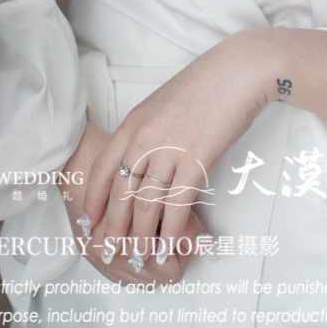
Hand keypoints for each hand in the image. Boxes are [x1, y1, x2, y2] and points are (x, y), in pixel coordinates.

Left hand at [81, 36, 268, 284]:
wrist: (237, 72)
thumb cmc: (204, 86)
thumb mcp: (161, 105)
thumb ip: (146, 132)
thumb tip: (138, 160)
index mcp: (134, 123)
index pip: (104, 167)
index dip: (94, 197)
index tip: (88, 218)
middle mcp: (145, 138)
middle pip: (122, 191)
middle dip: (114, 225)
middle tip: (110, 248)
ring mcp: (170, 150)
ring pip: (147, 203)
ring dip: (142, 235)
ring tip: (140, 255)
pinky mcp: (196, 160)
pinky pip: (177, 204)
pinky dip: (171, 229)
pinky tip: (169, 244)